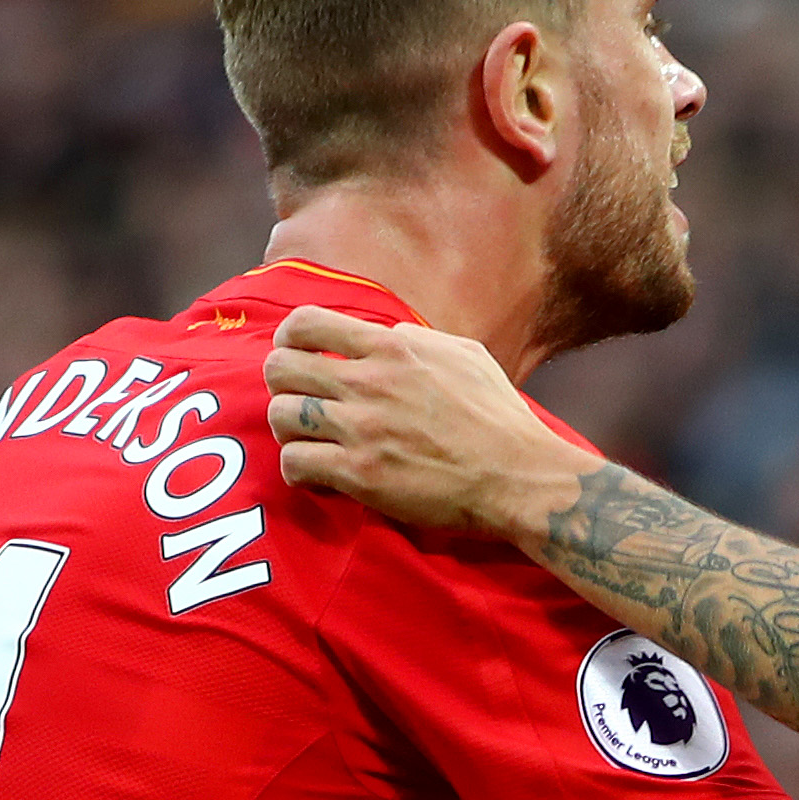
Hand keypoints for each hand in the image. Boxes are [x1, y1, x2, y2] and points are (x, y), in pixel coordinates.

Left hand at [265, 309, 583, 533]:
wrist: (519, 476)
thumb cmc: (499, 417)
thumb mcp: (464, 354)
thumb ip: (416, 340)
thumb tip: (385, 333)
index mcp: (392, 346)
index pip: (306, 323)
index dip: (289, 339)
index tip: (297, 357)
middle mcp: (370, 382)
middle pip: (279, 367)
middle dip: (282, 385)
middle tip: (301, 404)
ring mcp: (362, 429)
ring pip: (280, 415)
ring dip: (288, 430)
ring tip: (309, 442)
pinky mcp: (361, 474)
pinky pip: (295, 464)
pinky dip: (299, 471)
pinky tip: (320, 476)